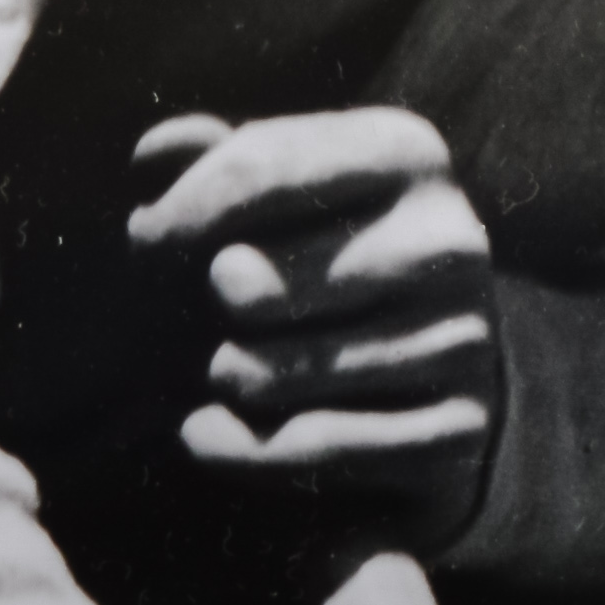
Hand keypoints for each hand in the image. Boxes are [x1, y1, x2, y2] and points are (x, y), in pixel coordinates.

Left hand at [128, 109, 502, 550]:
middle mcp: (449, 238)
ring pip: (275, 376)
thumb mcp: (291, 190)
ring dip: (223, 380)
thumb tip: (151, 154)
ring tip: (222, 371)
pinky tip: (207, 433)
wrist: (438, 363)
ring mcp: (463, 338)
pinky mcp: (456, 430)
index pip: (258, 168)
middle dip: (199, 312)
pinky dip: (239, 450)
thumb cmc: (332, 256)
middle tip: (197, 319)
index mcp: (407, 153)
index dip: (180, 211)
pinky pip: (312, 451)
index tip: (142, 241)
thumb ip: (221, 162)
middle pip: (255, 288)